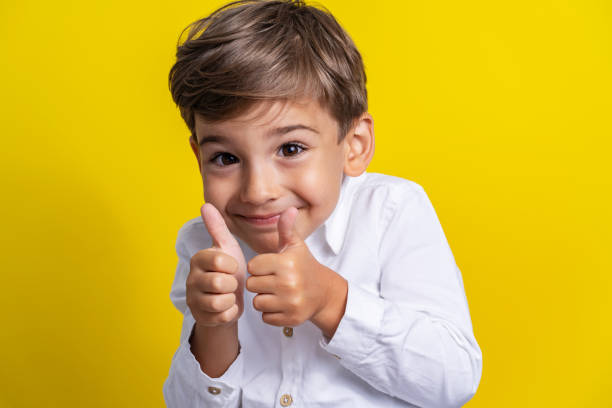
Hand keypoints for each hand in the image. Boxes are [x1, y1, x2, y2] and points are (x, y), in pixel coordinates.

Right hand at [186, 203, 246, 326]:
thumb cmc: (229, 270)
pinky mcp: (200, 317)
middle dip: (233, 284)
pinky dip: (231, 312)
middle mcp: (191, 279)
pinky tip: (228, 306)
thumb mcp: (226, 247)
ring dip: (232, 298)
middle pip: (219, 283)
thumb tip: (205, 205)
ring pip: (220, 302)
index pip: (219, 262)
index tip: (232, 267)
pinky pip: (223, 316)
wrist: (229, 298)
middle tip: (232, 282)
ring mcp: (193, 300)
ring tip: (230, 293)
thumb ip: (217, 227)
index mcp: (198, 259)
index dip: (233, 266)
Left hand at [246, 207, 347, 336]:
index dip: (259, 267)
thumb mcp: (296, 246)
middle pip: (252, 285)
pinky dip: (270, 313)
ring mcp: (290, 303)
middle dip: (259, 283)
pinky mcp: (291, 319)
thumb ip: (287, 229)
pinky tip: (281, 304)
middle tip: (273, 281)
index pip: (252, 266)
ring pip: (257, 303)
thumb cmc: (304, 266)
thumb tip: (289, 209)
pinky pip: (265, 318)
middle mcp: (288, 283)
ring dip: (264, 299)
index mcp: (286, 263)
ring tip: (276, 293)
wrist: (324, 293)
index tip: (271, 267)